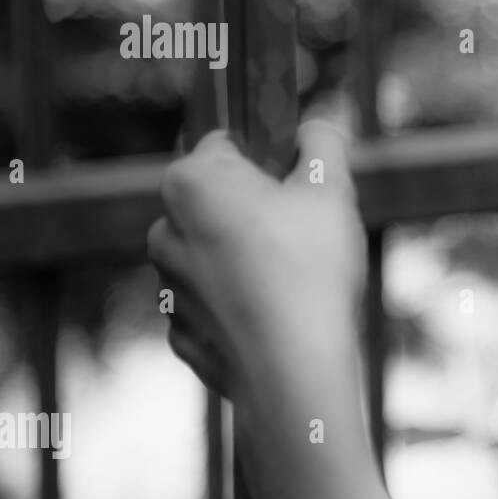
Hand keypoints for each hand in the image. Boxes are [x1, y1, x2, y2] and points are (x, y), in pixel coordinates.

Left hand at [147, 122, 365, 406]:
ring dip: (247, 260)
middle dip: (255, 211)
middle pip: (216, 202)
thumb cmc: (312, 270)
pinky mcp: (180, 334)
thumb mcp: (333, 190)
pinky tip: (279, 319)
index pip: (227, 144)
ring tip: (298, 282)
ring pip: (214, 255)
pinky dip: (242, 308)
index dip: (269, 160)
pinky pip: (215, 305)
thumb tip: (314, 128)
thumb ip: (322, 143)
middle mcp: (164, 229)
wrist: (295, 370)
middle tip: (306, 234)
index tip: (299, 184)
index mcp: (192, 181)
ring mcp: (167, 286)